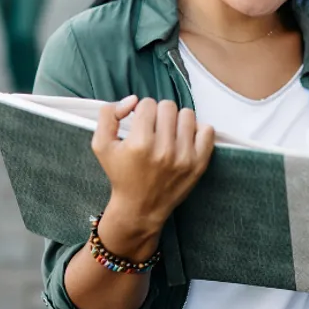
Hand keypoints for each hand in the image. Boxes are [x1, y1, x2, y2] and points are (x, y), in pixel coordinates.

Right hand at [92, 97, 214, 235]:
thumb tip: (132, 100)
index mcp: (139, 143)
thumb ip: (109, 115)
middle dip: (158, 114)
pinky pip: (207, 130)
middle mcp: (163, 150)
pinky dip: (196, 131)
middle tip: (153, 129)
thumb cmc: (121, 174)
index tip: (139, 125)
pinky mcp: (199, 163)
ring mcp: (184, 157)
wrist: (140, 207)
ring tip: (168, 134)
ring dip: (176, 121)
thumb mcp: (101, 145)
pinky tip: (184, 139)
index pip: (147, 104)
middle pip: (167, 106)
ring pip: (187, 114)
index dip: (141, 112)